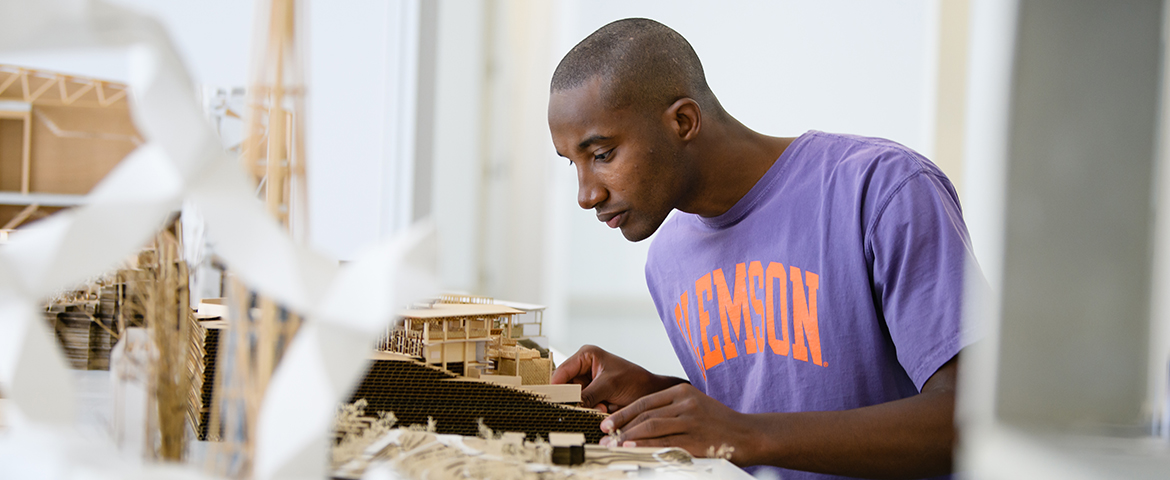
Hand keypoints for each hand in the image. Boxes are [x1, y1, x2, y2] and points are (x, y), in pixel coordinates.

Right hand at [551, 345, 684, 412]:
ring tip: (602, 407)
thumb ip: (586, 394)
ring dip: (585, 406)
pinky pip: (583, 405)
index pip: (562, 371)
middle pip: (565, 386)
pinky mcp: (592, 396)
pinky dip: (591, 410)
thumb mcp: (609, 386)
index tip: (552, 401)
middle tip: (586, 406)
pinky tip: (604, 409)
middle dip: (575, 399)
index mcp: (586, 355)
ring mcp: (587, 383)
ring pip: (574, 398)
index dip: (556, 387)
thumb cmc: (635, 381)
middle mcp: (583, 368)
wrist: (652, 394)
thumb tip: (570, 405)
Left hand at [598, 383, 761, 464]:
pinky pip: (665, 444)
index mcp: (682, 392)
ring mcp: (691, 421)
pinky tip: (633, 450)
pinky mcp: (696, 440)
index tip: (607, 422)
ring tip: (613, 444)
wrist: (749, 434)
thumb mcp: (696, 406)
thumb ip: (672, 410)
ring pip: (652, 428)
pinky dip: (646, 447)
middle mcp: (685, 403)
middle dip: (621, 426)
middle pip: (645, 415)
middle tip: (605, 436)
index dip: (623, 412)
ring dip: (629, 437)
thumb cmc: (720, 423)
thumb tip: (640, 423)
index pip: (645, 401)